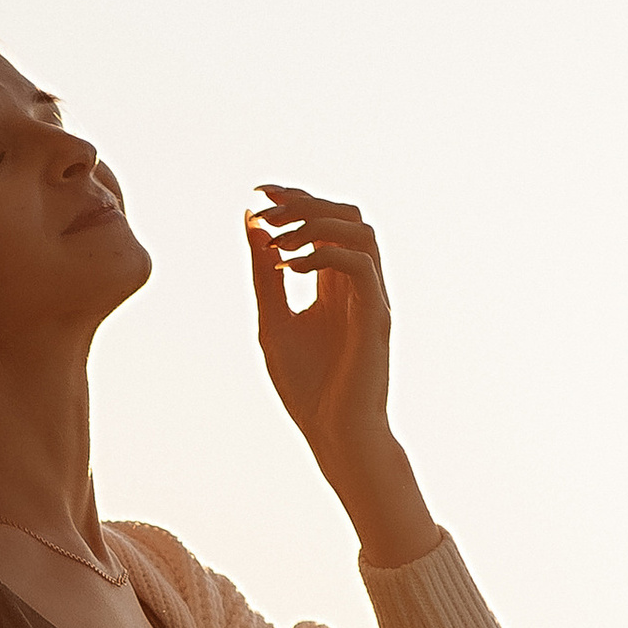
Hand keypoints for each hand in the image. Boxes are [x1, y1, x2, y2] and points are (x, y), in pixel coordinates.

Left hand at [246, 186, 436, 563]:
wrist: (335, 435)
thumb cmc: (308, 388)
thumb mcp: (273, 321)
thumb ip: (265, 275)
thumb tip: (252, 224)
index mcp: (335, 285)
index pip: (323, 224)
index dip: (294, 200)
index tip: (257, 193)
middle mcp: (358, 284)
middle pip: (345, 215)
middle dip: (302, 202)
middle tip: (263, 207)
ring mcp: (371, 297)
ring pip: (359, 231)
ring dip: (315, 223)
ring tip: (276, 239)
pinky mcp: (376, 316)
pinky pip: (359, 266)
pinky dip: (322, 256)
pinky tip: (288, 268)